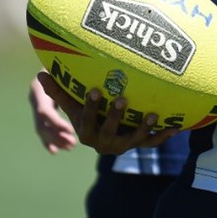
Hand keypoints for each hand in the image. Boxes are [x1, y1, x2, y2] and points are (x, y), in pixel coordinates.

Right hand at [36, 71, 181, 155]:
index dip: (90, 107)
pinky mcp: (139, 144)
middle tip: (122, 99)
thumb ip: (59, 90)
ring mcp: (123, 145)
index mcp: (86, 132)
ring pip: (134, 140)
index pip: (86, 120)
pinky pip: (152, 142)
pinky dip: (164, 135)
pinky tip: (176, 125)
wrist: (104, 134)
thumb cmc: (87, 112)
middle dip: (115, 117)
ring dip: (143, 128)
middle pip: (109, 132)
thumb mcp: (73, 104)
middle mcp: (104, 143)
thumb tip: (40, 72)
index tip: (95, 89)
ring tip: (152, 114)